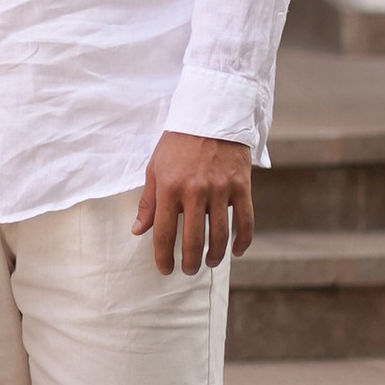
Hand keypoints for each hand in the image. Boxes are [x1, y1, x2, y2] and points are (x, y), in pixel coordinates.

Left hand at [135, 130, 255, 275]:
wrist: (210, 115)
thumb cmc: (177, 143)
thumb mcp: (155, 168)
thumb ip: (148, 202)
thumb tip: (138, 230)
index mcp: (169, 187)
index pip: (164, 232)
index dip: (163, 256)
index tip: (165, 269)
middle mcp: (195, 191)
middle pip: (193, 239)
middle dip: (190, 262)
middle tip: (188, 270)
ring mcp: (220, 189)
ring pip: (220, 235)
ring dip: (214, 256)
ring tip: (209, 263)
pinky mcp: (241, 186)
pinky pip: (245, 221)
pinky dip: (242, 241)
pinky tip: (236, 252)